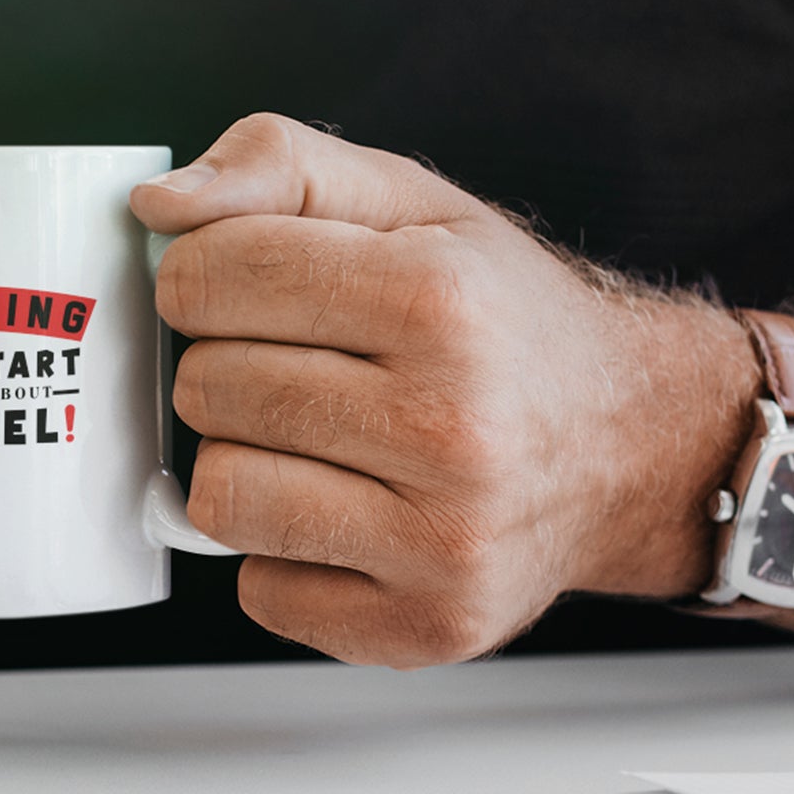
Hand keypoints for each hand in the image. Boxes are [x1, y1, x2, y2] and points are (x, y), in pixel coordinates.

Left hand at [129, 115, 755, 666]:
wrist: (633, 445)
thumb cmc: (505, 321)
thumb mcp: (412, 203)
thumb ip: (280, 166)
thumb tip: (161, 207)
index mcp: (439, 301)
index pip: (209, 279)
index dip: (205, 276)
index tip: (246, 285)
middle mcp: (451, 427)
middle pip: (207, 389)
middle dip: (229, 366)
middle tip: (303, 365)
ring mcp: (442, 542)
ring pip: (220, 498)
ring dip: (244, 463)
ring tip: (316, 439)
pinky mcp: (426, 627)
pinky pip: (262, 592)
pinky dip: (282, 554)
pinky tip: (348, 513)